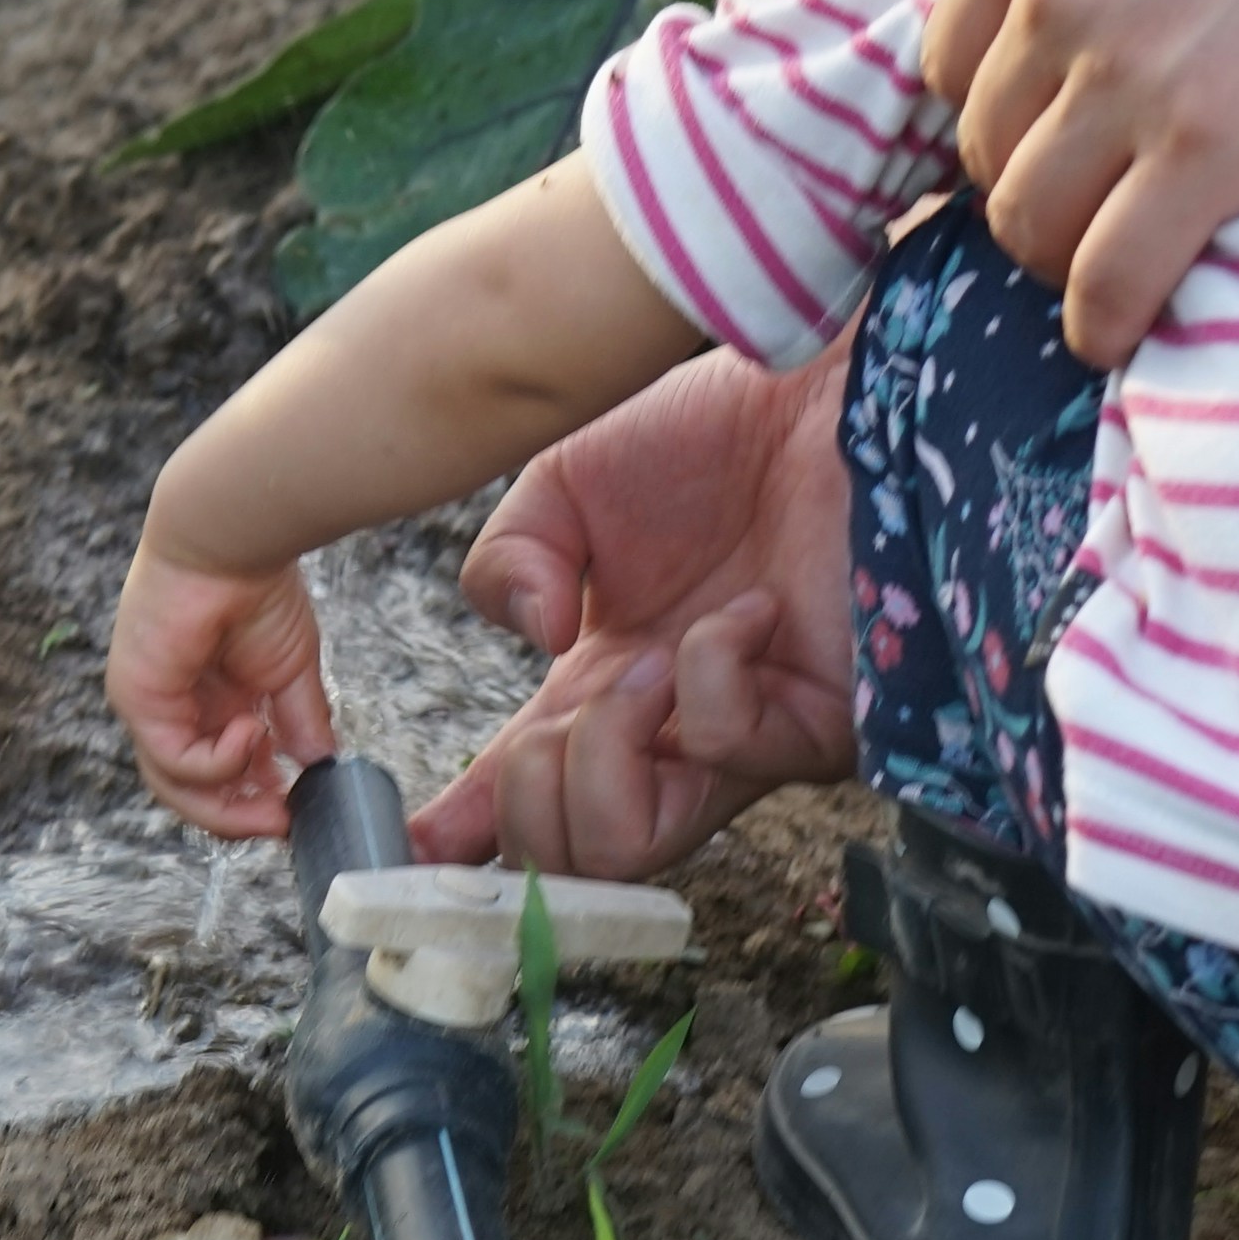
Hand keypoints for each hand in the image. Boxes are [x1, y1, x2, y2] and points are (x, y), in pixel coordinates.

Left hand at [108, 537, 336, 837]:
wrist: (232, 541)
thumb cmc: (257, 590)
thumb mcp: (289, 672)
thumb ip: (298, 722)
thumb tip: (319, 768)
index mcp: (207, 701)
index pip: (217, 773)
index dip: (253, 801)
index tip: (296, 813)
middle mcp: (174, 708)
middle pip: (191, 791)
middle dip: (239, 817)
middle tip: (284, 825)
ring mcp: (150, 705)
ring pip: (174, 786)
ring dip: (228, 802)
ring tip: (274, 796)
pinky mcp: (137, 698)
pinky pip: (173, 758)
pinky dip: (217, 762)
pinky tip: (251, 735)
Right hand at [408, 345, 860, 877]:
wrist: (822, 383)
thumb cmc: (714, 429)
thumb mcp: (565, 480)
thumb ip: (508, 562)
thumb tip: (534, 643)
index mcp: (604, 679)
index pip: (525, 788)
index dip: (465, 834)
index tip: (416, 849)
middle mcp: (669, 726)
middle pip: (573, 856)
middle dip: (529, 798)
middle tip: (555, 715)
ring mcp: (741, 735)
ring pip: (631, 846)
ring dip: (605, 747)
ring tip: (643, 661)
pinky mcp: (815, 725)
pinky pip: (723, 745)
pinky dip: (710, 670)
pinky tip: (748, 610)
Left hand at [919, 0, 1238, 362]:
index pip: (950, 57)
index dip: (994, 105)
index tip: (1048, 128)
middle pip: (985, 148)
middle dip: (1027, 185)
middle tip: (1091, 206)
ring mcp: (1136, 72)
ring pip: (1032, 221)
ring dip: (1060, 259)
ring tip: (1108, 266)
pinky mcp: (1220, 146)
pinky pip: (1115, 272)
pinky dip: (1105, 317)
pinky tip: (1121, 328)